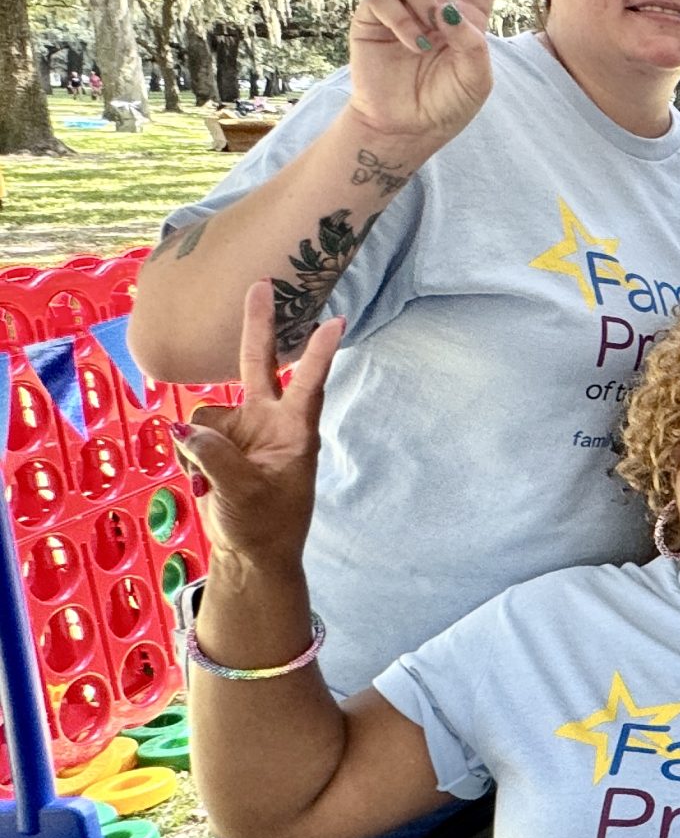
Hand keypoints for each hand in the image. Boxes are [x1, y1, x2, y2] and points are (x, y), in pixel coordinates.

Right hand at [178, 283, 343, 567]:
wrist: (251, 552)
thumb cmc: (266, 524)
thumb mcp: (243, 492)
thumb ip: (214, 455)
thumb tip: (183, 427)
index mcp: (294, 432)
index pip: (308, 384)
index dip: (318, 353)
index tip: (337, 320)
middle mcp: (269, 423)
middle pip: (259, 364)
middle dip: (258, 326)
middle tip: (262, 285)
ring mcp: (242, 430)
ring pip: (205, 412)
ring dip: (199, 443)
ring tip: (211, 480)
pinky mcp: (217, 442)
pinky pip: (191, 434)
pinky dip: (189, 454)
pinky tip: (201, 480)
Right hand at [344, 0, 512, 150]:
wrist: (407, 126)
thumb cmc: (447, 104)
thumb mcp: (477, 78)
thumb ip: (473, 42)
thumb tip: (448, 9)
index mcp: (467, 15)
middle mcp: (432, 2)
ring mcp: (400, 6)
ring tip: (428, 28)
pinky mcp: (371, 16)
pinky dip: (402, 19)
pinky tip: (413, 43)